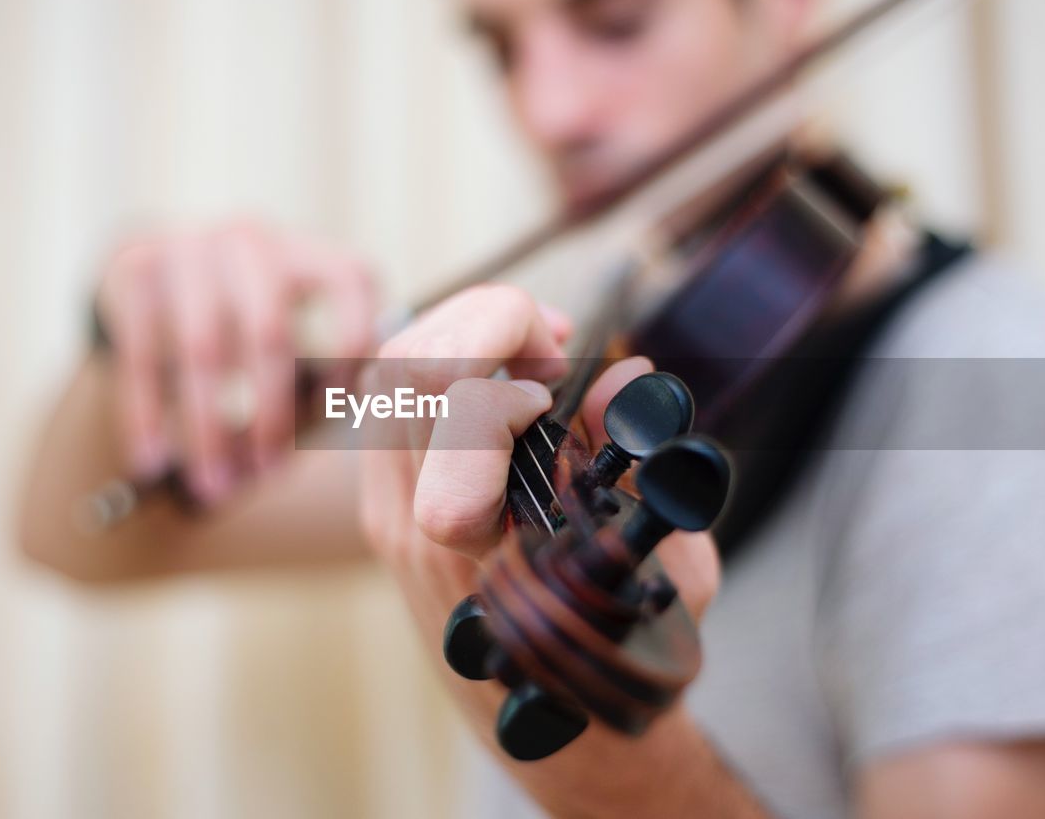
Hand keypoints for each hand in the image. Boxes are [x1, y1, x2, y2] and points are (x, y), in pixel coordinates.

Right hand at [96, 220, 373, 503]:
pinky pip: (142, 355)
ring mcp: (189, 249)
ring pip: (202, 351)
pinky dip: (147, 416)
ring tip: (214, 486)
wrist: (150, 270)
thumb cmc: (239, 324)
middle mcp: (252, 242)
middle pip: (271, 333)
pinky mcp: (134, 270)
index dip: (354, 350)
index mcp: (306, 253)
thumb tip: (345, 440)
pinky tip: (151, 462)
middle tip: (266, 475)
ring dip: (209, 430)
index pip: (352, 282)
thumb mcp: (285, 331)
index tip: (340, 412)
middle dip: (271, 416)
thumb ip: (319, 378)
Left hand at [359, 284, 719, 761]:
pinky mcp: (382, 514)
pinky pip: (385, 411)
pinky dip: (434, 368)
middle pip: (409, 368)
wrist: (548, 723)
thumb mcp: (662, 556)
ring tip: (527, 347)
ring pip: (388, 380)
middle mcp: (421, 527)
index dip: (505, 351)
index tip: (560, 365)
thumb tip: (625, 371)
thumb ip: (640, 460)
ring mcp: (391, 520)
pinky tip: (491, 378)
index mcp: (491, 539)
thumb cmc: (615, 645)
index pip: (453, 400)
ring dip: (457, 336)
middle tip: (550, 336)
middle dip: (483, 321)